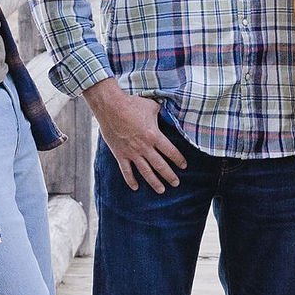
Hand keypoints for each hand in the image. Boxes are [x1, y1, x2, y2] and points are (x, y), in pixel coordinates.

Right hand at [86, 78, 185, 192]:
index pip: (170, 151)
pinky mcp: (120, 154)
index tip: (184, 166)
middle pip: (160, 165)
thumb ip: (161, 112)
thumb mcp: (151, 106)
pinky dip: (130, 180)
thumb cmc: (132, 104)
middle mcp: (144, 147)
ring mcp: (132, 152)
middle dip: (169, 176)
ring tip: (161, 190)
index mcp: (154, 135)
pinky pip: (126, 171)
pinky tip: (135, 188)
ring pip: (145, 172)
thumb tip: (168, 111)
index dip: (179, 160)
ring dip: (154, 182)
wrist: (111, 106)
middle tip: (176, 183)